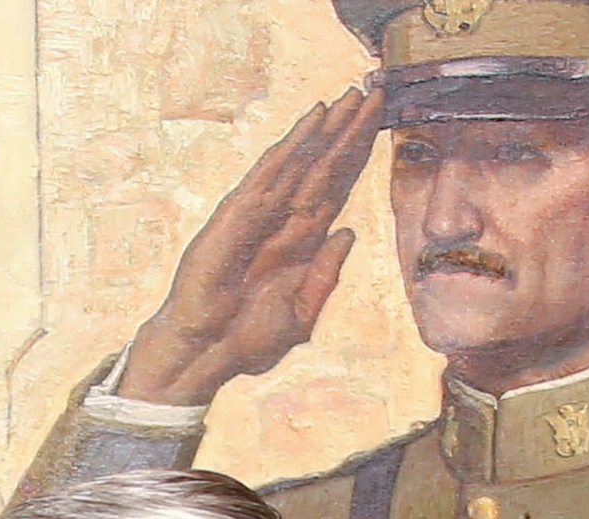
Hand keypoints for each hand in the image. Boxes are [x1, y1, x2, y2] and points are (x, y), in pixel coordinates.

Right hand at [114, 87, 383, 408]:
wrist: (207, 356)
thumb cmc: (247, 340)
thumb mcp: (301, 314)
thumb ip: (325, 275)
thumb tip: (348, 233)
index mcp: (301, 244)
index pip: (336, 189)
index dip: (358, 158)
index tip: (381, 127)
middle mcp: (283, 221)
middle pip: (324, 167)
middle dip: (349, 131)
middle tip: (375, 92)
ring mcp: (260, 215)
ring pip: (301, 162)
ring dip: (326, 129)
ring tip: (350, 96)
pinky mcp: (237, 216)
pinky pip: (270, 174)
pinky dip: (292, 146)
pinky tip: (312, 121)